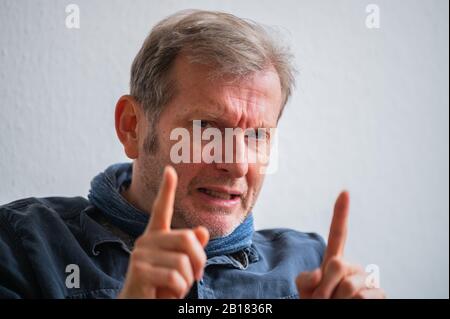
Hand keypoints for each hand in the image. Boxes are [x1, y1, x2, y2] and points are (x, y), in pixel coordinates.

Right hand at [118, 166, 209, 298]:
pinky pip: (176, 277)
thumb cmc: (161, 287)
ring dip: (187, 281)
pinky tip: (165, 294)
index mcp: (155, 236)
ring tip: (174, 288)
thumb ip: (191, 250)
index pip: (161, 209)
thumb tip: (202, 232)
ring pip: (184, 262)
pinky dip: (178, 290)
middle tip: (194, 277)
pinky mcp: (139, 270)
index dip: (166, 190)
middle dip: (199, 262)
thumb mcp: (181, 267)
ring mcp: (140, 254)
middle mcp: (145, 240)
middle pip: (188, 239)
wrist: (138, 307)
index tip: (170, 169)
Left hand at [296, 191, 384, 298]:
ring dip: (337, 300)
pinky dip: (353, 306)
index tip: (344, 192)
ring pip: (349, 285)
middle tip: (326, 299)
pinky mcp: (380, 294)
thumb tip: (320, 274)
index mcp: (334, 261)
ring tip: (337, 305)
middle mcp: (353, 267)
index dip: (341, 214)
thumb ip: (305, 279)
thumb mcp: (305, 291)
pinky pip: (363, 297)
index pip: (338, 234)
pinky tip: (353, 307)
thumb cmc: (317, 304)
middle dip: (326, 287)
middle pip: (337, 265)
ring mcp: (368, 280)